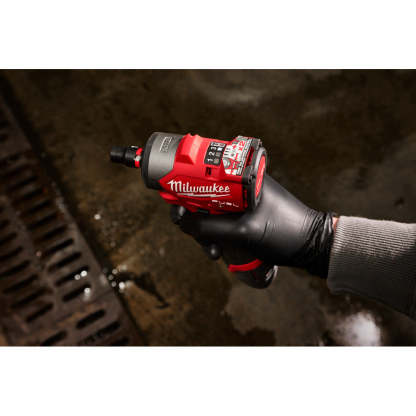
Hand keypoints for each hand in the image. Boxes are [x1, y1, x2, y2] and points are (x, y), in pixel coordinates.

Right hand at [171, 174, 334, 277]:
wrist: (313, 246)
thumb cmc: (283, 232)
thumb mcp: (243, 232)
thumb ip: (209, 228)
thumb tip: (182, 222)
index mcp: (242, 176)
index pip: (204, 170)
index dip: (183, 180)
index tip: (171, 195)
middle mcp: (240, 186)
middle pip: (202, 194)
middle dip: (192, 214)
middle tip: (186, 227)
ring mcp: (242, 203)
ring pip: (211, 212)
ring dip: (204, 231)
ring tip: (211, 251)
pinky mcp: (245, 217)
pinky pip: (222, 223)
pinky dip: (215, 236)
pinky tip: (218, 252)